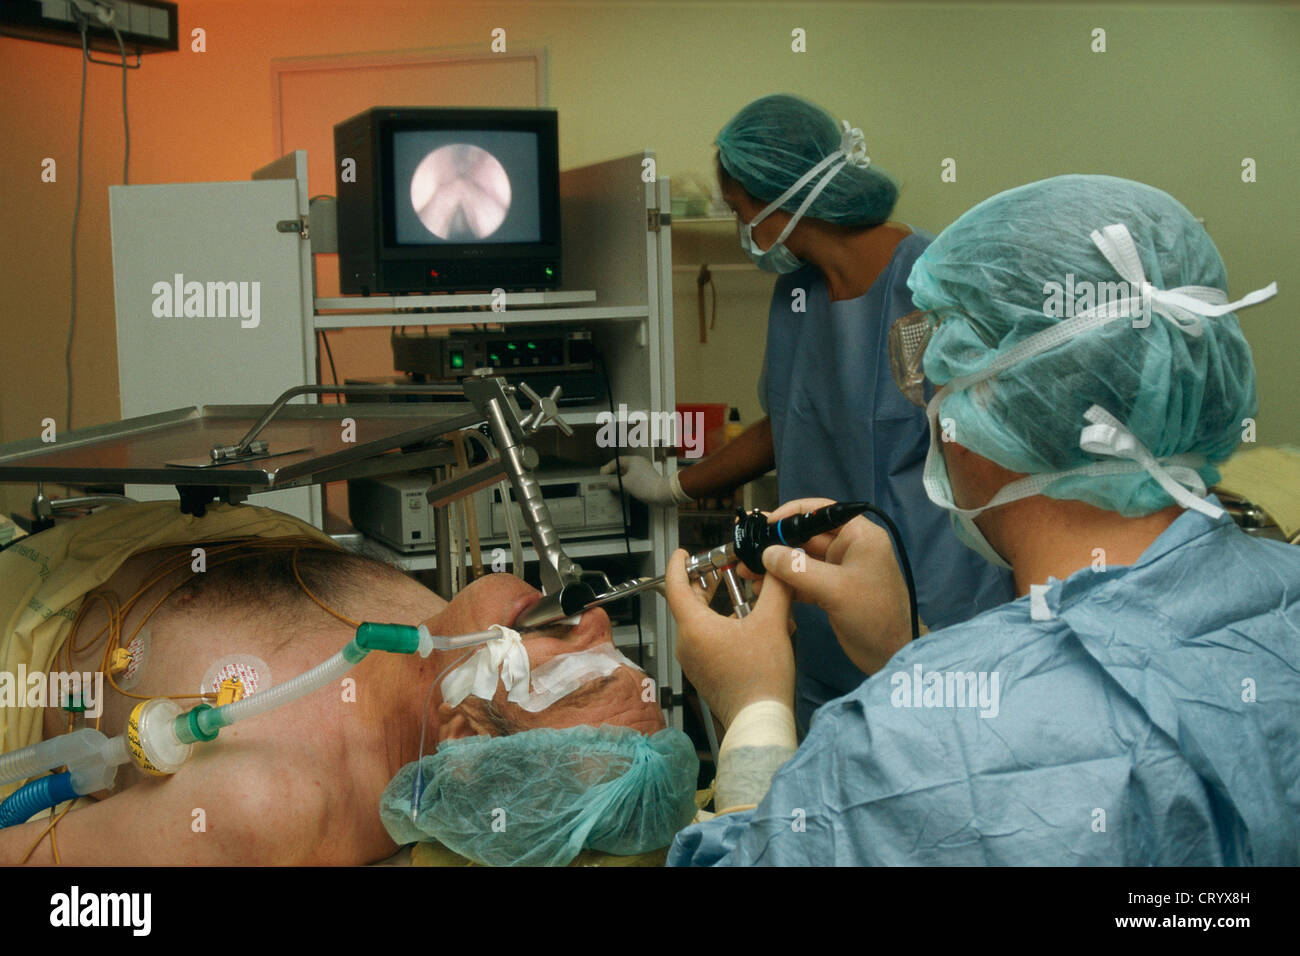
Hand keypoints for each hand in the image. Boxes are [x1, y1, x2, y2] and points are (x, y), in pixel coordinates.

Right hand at [600, 457, 691, 505]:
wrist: (662, 494)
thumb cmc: (643, 486)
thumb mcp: (625, 484)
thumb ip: (614, 483)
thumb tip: (610, 483)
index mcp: (633, 460)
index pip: (617, 461)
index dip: (608, 468)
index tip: (602, 476)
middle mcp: (639, 463)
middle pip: (622, 467)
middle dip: (614, 474)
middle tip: (606, 481)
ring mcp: (644, 471)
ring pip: (628, 474)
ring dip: (621, 480)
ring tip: (613, 487)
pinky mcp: (648, 479)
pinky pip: (634, 479)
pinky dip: (628, 484)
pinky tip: (624, 491)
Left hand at [665, 548, 794, 727]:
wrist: (759, 720)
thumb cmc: (761, 676)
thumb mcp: (773, 622)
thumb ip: (776, 587)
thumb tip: (779, 566)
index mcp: (693, 627)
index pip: (674, 586)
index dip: (677, 564)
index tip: (682, 552)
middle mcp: (686, 643)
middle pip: (687, 603)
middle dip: (703, 582)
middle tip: (721, 568)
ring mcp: (692, 660)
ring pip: (698, 622)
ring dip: (716, 605)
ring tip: (742, 596)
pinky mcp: (703, 672)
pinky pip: (705, 640)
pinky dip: (719, 625)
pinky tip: (745, 625)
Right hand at [750, 498, 912, 675]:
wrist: (892, 655)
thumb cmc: (873, 615)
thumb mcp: (835, 589)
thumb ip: (798, 568)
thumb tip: (767, 554)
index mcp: (858, 536)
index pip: (821, 511)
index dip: (791, 513)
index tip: (765, 524)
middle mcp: (849, 548)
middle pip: (806, 536)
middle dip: (776, 544)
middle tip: (747, 553)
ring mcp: (839, 570)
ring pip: (801, 560)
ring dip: (776, 566)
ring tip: (748, 574)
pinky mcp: (831, 590)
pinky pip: (803, 579)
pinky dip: (784, 583)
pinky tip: (763, 589)